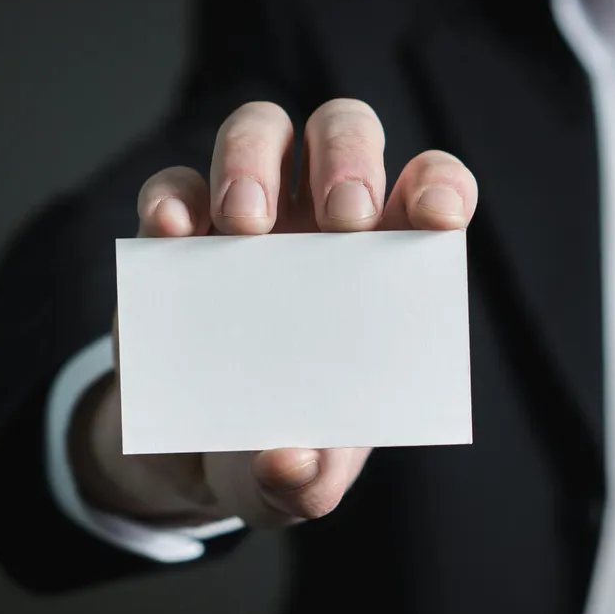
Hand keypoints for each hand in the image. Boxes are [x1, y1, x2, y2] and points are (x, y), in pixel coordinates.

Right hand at [71, 99, 477, 528]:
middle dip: (349, 158)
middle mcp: (321, 224)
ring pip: (260, 130)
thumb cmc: (280, 450)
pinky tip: (174, 232)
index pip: (430, 193)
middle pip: (344, 132)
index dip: (441, 187)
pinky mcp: (177, 235)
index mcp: (385, 266)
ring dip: (254, 159)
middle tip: (342, 220)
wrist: (198, 457)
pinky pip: (174, 186)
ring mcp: (248, 219)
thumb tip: (291, 460)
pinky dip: (173, 197)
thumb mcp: (300, 482)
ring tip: (247, 226)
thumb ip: (308, 481)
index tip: (438, 219)